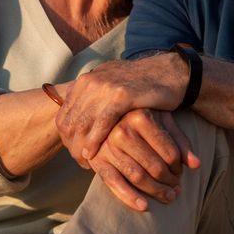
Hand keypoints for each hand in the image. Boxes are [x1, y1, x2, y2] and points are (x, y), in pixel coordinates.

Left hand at [55, 55, 188, 164]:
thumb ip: (92, 96)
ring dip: (80, 146)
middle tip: (78, 160)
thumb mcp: (110, 84)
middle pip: (70, 120)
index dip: (65, 135)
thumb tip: (74, 108)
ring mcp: (105, 87)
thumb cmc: (140, 84)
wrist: (169, 72)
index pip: (64, 113)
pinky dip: (93, 141)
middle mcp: (91, 82)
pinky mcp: (122, 96)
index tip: (72, 150)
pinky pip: (101, 123)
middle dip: (71, 143)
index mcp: (85, 81)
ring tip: (84, 162)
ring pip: (82, 123)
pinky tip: (92, 154)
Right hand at [82, 109, 197, 211]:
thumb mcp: (162, 120)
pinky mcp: (96, 160)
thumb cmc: (139, 117)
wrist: (104, 115)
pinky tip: (144, 206)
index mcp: (140, 117)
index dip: (179, 167)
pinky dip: (129, 197)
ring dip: (155, 191)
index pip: (169, 152)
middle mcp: (121, 130)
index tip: (181, 172)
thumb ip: (179, 140)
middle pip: (154, 167)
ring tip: (168, 197)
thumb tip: (196, 165)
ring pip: (137, 176)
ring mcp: (107, 146)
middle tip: (176, 189)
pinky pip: (114, 183)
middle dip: (169, 182)